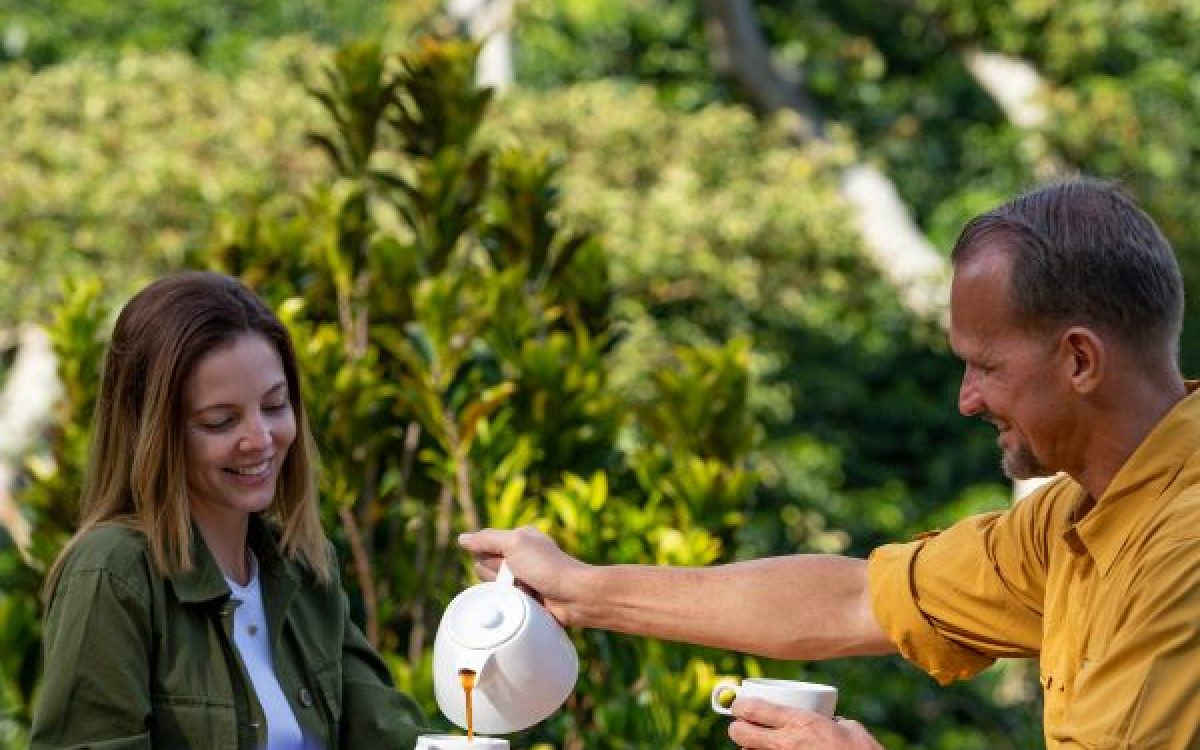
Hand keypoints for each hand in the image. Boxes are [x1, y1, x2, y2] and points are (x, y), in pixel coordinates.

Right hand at [457, 526, 589, 625]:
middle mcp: (520, 557)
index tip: (508, 559)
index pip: (483, 547)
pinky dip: (511, 603)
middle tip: (518, 575)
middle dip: (496, 575)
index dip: (490, 556)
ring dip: (505, 590)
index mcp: (519, 539)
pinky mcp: (526, 598)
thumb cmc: (548, 566)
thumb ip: (487, 539)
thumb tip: (463, 538)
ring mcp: (523, 579)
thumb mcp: (516, 544)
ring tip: (525, 589)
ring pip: (493, 587)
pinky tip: (526, 600)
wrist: (574, 596)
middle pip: (485, 568)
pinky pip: (505, 602)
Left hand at [728, 698, 882, 749]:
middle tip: (744, 724)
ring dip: (750, 747)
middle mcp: (785, 743)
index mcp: (798, 722)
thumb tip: (824, 718)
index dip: (739, 704)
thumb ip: (826, 719)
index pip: (751, 709)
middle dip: (737, 727)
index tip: (740, 703)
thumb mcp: (846, 727)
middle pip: (738, 733)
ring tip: (761, 743)